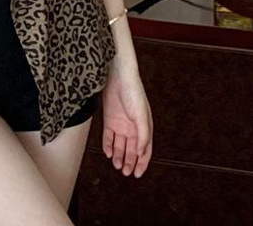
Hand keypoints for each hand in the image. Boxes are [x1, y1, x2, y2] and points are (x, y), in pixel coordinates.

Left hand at [101, 61, 152, 177]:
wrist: (118, 77)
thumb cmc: (134, 93)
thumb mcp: (141, 116)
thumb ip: (143, 135)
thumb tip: (141, 152)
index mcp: (143, 128)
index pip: (144, 150)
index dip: (142, 163)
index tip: (138, 174)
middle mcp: (132, 128)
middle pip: (131, 149)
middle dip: (129, 162)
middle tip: (126, 173)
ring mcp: (120, 124)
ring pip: (119, 145)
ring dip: (119, 156)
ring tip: (117, 166)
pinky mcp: (109, 119)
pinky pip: (108, 136)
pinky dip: (108, 145)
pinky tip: (108, 153)